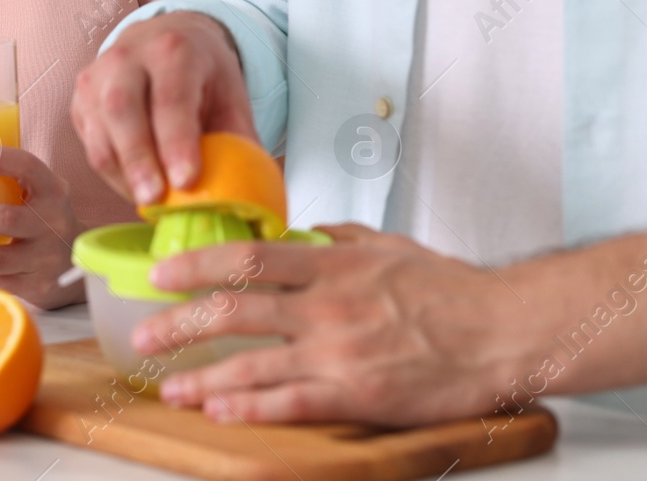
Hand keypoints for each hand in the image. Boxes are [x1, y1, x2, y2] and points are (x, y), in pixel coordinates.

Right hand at [71, 12, 255, 206]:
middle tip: (154, 199)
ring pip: (100, 129)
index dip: (176, 141)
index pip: (171, 96)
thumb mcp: (230, 94)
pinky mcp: (81, 99)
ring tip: (147, 201)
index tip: (186, 181)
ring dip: (122, 172)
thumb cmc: (201, 73)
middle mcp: (128, 56)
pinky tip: (135, 186)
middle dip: (138, 159)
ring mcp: (98, 75)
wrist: (165, 36)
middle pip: (123, 108)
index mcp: (174, 48)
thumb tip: (243, 192)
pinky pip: (90, 142)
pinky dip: (111, 172)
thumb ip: (237, 139)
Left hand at [130, 223, 528, 426]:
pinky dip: (250, 408)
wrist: (501, 331)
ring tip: (169, 386)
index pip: (250, 258)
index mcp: (334, 264)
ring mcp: (339, 351)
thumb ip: (338, 237)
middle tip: (145, 334)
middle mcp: (328, 305)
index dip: (198, 264)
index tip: (163, 272)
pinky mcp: (357, 393)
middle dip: (181, 323)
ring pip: (252, 363)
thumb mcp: (388, 244)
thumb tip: (300, 234)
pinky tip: (220, 411)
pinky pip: (290, 402)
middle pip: (235, 309)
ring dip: (203, 378)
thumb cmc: (451, 290)